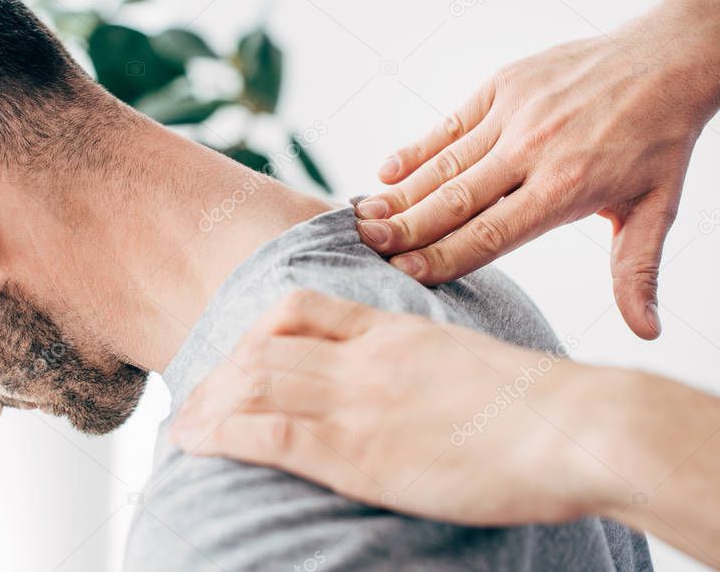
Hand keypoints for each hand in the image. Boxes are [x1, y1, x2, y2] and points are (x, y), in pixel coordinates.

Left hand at [170, 290, 624, 525]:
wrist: (574, 425)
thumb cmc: (536, 404)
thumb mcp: (465, 360)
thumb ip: (419, 362)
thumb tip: (403, 387)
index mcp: (391, 329)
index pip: (299, 307)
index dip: (253, 329)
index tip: (236, 355)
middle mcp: (362, 358)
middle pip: (263, 346)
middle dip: (219, 373)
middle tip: (195, 398)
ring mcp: (356, 401)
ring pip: (255, 383)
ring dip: (209, 404)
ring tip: (183, 427)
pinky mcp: (358, 451)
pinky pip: (270, 432)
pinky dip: (224, 434)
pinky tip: (199, 443)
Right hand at [356, 0, 719, 338]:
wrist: (667, 59)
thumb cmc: (659, 140)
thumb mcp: (656, 209)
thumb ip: (636, 271)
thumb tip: (646, 330)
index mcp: (567, 188)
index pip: (491, 234)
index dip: (443, 256)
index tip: (403, 274)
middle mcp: (533, 150)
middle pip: (455, 200)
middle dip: (406, 228)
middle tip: (365, 246)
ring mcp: (514, 114)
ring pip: (445, 163)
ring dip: (400, 193)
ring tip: (362, 217)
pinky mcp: (503, 85)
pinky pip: (450, 124)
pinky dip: (416, 149)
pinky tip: (385, 171)